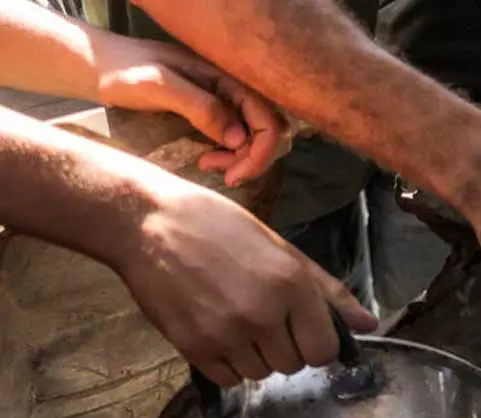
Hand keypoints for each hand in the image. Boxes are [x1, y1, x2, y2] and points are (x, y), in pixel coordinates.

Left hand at [91, 33, 291, 186]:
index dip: (260, 151)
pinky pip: (237, 140)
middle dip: (251, 159)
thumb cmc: (125, 72)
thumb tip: (238, 139)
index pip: (268, 119)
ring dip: (240, 160)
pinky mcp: (212, 115)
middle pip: (267, 132)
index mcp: (227, 80)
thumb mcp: (160, 86)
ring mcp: (223, 103)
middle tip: (220, 172)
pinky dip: (229, 156)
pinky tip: (206, 160)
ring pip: (254, 139)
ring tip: (208, 165)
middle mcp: (231, 91)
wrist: (100, 69)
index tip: (233, 173)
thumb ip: (199, 107)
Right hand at [118, 180, 376, 385]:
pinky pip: (228, 379)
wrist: (147, 222)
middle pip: (294, 365)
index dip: (317, 344)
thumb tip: (369, 325)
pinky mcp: (193, 347)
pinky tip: (217, 333)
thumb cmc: (218, 227)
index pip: (324, 350)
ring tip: (236, 320)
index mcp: (291, 285)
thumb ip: (328, 292)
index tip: (302, 330)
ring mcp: (226, 334)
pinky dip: (227, 365)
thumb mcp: (282, 250)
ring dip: (255, 357)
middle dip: (285, 348)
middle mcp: (262, 314)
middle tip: (263, 318)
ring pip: (261, 374)